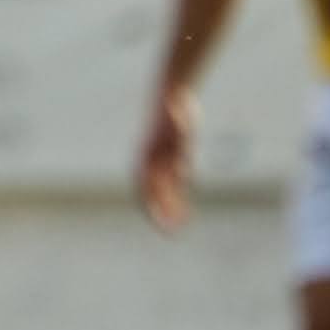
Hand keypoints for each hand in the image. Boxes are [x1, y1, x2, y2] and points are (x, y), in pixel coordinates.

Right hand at [134, 90, 195, 231]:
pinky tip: (186, 216)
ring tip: (177, 230)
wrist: (173, 95)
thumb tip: (178, 119)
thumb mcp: (179, 116)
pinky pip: (174, 189)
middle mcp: (149, 163)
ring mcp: (160, 164)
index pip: (143, 186)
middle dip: (160, 213)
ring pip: (162, 195)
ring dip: (168, 211)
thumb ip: (180, 126)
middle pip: (152, 194)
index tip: (157, 220)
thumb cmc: (176, 107)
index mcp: (147, 156)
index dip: (149, 204)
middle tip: (170, 233)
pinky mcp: (173, 162)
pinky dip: (178, 203)